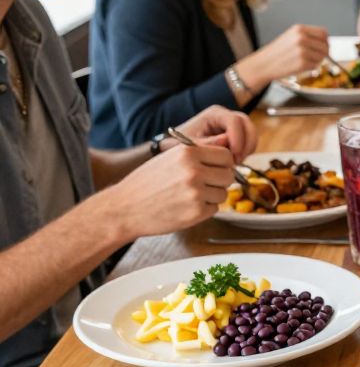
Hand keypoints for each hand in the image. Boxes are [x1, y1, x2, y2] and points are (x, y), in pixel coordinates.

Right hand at [106, 144, 236, 237]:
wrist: (124, 208)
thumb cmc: (146, 182)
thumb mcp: (169, 158)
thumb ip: (197, 154)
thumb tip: (227, 153)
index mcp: (188, 153)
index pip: (226, 156)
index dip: (223, 164)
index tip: (216, 169)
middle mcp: (194, 171)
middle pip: (228, 175)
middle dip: (220, 180)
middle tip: (205, 185)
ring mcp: (196, 193)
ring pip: (223, 193)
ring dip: (212, 196)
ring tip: (190, 196)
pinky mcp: (196, 213)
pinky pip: (214, 209)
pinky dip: (204, 209)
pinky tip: (186, 207)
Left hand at [173, 105, 256, 163]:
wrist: (176, 148)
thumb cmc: (179, 145)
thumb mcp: (189, 145)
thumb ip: (206, 143)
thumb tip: (226, 142)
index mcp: (214, 114)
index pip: (234, 121)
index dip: (238, 138)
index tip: (234, 156)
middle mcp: (225, 116)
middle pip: (247, 124)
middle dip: (246, 144)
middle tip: (238, 161)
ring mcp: (232, 125)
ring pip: (250, 133)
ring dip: (247, 149)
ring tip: (235, 163)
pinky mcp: (236, 135)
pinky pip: (248, 141)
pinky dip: (245, 152)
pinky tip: (234, 161)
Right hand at [238, 24, 329, 86]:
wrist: (264, 64)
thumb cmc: (278, 52)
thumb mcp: (291, 36)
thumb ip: (308, 36)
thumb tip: (326, 42)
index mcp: (299, 29)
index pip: (323, 33)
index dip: (325, 40)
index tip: (323, 45)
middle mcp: (301, 38)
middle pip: (325, 45)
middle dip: (324, 52)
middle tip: (317, 56)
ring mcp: (302, 51)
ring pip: (322, 57)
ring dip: (317, 61)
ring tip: (305, 61)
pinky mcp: (302, 63)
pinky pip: (316, 66)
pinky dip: (311, 67)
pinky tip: (301, 66)